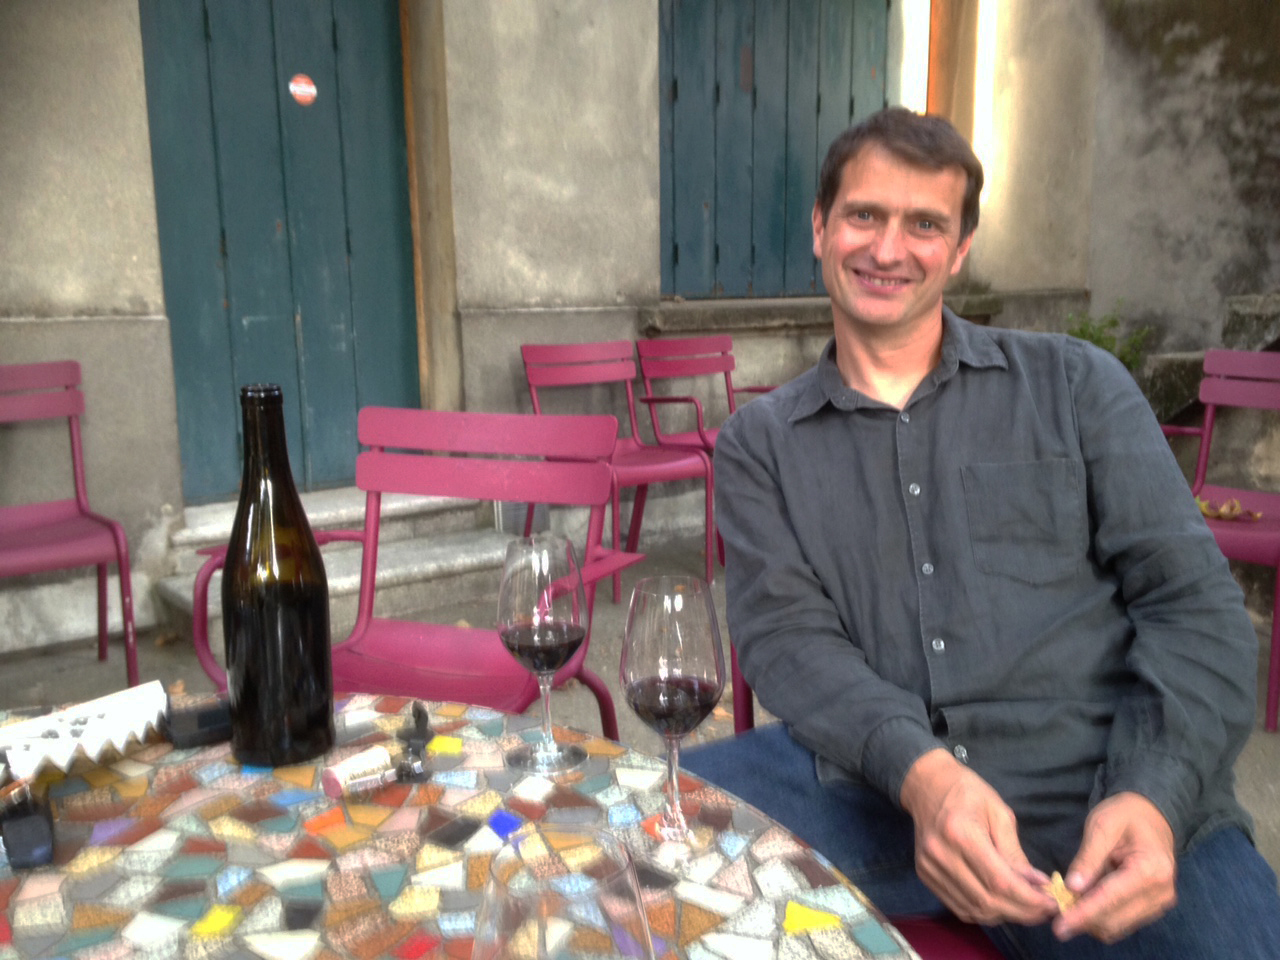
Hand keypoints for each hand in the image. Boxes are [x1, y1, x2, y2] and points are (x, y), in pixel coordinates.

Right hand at [900, 749, 1056, 925]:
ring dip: (1005, 915)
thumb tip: (1037, 885)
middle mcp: (941, 854)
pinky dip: (984, 912)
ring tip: (1027, 908)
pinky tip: (1002, 905)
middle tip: (1045, 909)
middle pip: (986, 901)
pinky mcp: (925, 876)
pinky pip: (960, 907)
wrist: (927, 786)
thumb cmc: (968, 793)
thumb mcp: (1000, 813)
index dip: (1028, 899)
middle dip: (1022, 912)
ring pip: (974, 909)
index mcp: (960, 832)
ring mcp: (929, 868)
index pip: (999, 881)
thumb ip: (1015, 852)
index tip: (1052, 903)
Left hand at [1053, 792, 1176, 942]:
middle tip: (1055, 907)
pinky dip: (1101, 916)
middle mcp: (1160, 893)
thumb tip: (1071, 887)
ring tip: (1069, 900)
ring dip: (1090, 920)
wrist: (1152, 815)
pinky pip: (1122, 922)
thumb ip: (1088, 858)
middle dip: (1083, 919)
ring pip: (1117, 926)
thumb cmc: (1125, 815)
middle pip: (1114, 920)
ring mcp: (1159, 903)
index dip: (1082, 914)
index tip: (1059, 927)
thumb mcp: (1102, 826)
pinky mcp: (1152, 908)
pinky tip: (1085, 899)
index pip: (1110, 899)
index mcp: (1151, 870)